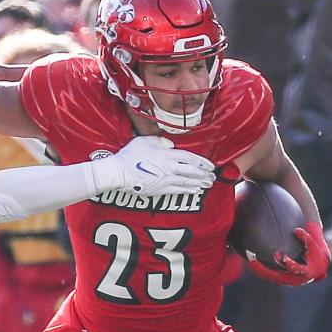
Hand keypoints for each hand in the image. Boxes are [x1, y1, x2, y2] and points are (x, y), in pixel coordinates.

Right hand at [99, 136, 215, 196]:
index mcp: (167, 155)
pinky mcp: (159, 189)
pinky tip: (194, 190)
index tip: (211, 165)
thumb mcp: (145, 141)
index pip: (190, 158)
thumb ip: (161, 142)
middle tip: (212, 177)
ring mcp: (165, 180)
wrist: (119, 172)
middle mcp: (169, 168)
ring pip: (186, 182)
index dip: (202, 162)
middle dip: (204, 175)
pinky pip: (177, 190)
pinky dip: (187, 190)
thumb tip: (170, 145)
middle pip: (192, 172)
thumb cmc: (130, 155)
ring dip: (199, 183)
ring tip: (208, 185)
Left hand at [249, 222, 330, 285]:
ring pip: (270, 277)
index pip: (296, 269)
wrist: (316, 268)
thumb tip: (296, 230)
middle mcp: (294, 279)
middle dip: (263, 270)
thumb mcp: (314, 246)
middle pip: (276, 276)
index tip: (281, 256)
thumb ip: (306, 238)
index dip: (289, 263)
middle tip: (252, 260)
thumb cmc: (315, 255)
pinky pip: (268, 274)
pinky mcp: (280, 278)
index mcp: (305, 273)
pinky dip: (260, 269)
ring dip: (258, 270)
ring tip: (248, 260)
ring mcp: (286, 280)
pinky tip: (250, 259)